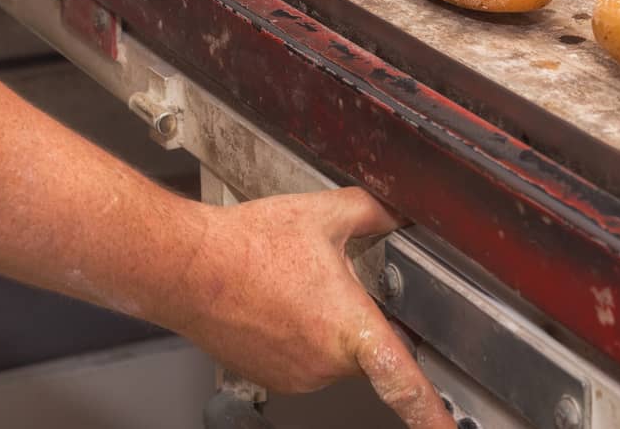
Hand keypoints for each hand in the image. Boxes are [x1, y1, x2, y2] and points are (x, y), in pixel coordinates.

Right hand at [170, 188, 453, 428]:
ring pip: (331, 353)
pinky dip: (295, 334)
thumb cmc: (245, 246)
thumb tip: (397, 212)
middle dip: (357, 318)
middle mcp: (325, 363)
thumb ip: (372, 212)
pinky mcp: (270, 378)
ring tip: (291, 287)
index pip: (403, 380)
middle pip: (366, 349)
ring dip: (322, 326)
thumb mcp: (322, 214)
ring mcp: (297, 376)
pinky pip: (301, 359)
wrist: (188, 267)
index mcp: (349, 328)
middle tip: (327, 280)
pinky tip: (275, 302)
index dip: (432, 414)